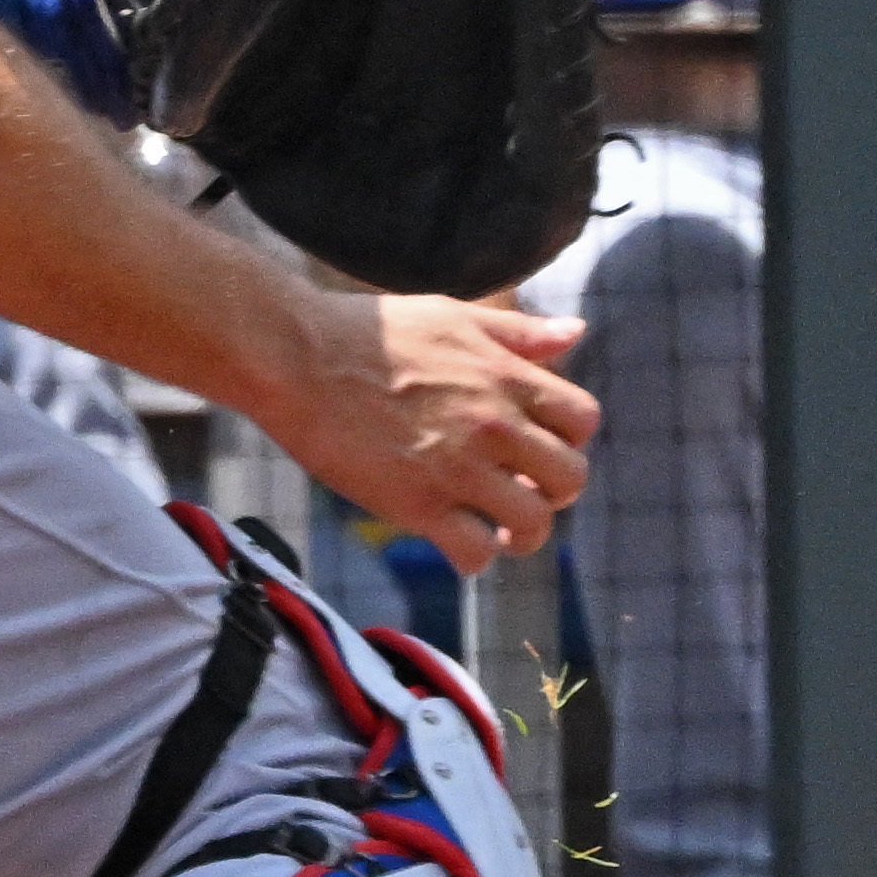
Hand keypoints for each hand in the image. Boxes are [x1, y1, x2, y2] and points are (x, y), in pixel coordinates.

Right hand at [261, 289, 594, 568]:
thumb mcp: (453, 318)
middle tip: (521, 495)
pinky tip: (456, 547)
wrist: (294, 358)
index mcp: (507, 377)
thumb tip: (576, 332)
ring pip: (531, 522)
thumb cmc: (366, 332)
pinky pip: (475, 551)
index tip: (535, 449)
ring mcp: (458, 468)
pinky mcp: (417, 504)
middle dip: (553, 491)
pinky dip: (474, 558)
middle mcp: (495, 425)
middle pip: (569, 477)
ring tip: (497, 533)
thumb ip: (518, 332)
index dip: (567, 439)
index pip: (582, 420)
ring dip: (522, 535)